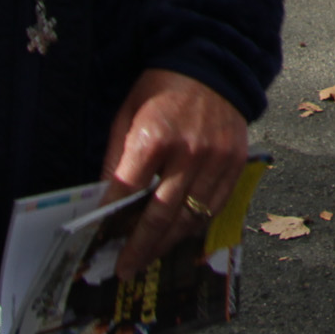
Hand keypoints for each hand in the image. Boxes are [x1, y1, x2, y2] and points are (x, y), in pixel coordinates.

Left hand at [101, 69, 250, 276]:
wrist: (213, 64)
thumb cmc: (162, 89)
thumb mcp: (127, 114)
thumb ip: (116, 157)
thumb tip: (105, 199)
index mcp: (154, 137)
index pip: (126, 192)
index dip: (109, 219)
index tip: (98, 240)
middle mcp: (188, 152)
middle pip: (160, 216)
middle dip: (139, 247)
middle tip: (125, 269)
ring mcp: (216, 160)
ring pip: (189, 217)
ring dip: (167, 243)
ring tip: (149, 257)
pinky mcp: (236, 162)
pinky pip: (215, 206)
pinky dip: (195, 224)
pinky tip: (179, 234)